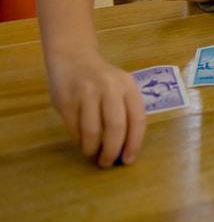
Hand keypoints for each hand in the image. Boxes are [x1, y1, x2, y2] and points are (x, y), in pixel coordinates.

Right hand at [46, 47, 145, 167]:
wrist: (73, 58)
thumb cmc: (102, 80)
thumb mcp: (120, 88)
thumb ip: (125, 112)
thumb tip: (124, 150)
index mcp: (128, 86)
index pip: (137, 119)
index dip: (134, 143)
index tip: (128, 160)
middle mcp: (110, 88)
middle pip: (115, 127)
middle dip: (112, 151)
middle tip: (107, 163)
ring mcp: (87, 93)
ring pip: (92, 131)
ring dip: (92, 149)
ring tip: (92, 154)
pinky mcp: (67, 100)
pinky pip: (74, 129)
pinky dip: (78, 141)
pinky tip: (81, 142)